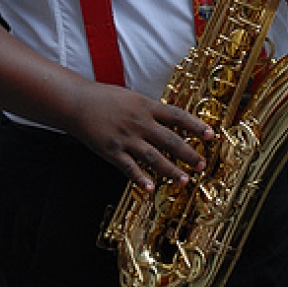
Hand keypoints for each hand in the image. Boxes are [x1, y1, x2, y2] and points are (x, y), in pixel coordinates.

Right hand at [66, 81, 213, 192]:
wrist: (77, 103)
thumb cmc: (105, 98)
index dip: (196, 125)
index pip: (177, 116)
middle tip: (202, 164)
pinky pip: (129, 168)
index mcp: (146, 106)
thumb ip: (150, 110)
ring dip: (171, 170)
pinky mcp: (112, 151)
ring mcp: (126, 138)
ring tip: (184, 181)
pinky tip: (151, 189)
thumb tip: (170, 119)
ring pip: (154, 157)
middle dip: (189, 153)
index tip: (210, 134)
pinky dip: (141, 179)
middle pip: (170, 140)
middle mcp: (139, 122)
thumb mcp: (132, 97)